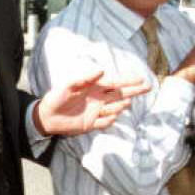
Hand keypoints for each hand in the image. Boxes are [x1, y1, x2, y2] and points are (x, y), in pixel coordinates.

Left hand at [35, 70, 150, 135]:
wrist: (47, 117)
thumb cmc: (56, 97)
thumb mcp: (68, 85)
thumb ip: (84, 78)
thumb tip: (101, 70)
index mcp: (94, 87)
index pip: (114, 83)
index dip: (127, 81)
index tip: (140, 79)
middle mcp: (98, 98)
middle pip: (120, 94)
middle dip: (134, 90)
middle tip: (148, 87)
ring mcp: (97, 111)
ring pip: (115, 108)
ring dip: (121, 105)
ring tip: (126, 102)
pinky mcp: (92, 124)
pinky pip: (105, 122)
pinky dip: (110, 120)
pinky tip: (112, 117)